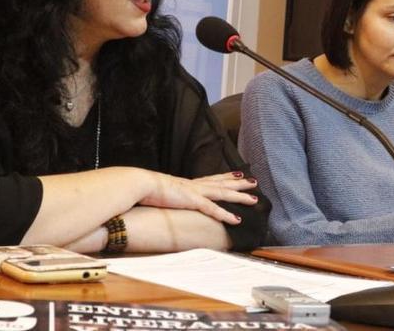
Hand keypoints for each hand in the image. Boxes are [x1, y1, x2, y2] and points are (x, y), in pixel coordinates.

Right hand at [139, 171, 258, 224]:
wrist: (139, 184)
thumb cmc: (145, 188)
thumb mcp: (161, 191)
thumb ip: (168, 195)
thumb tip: (166, 199)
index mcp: (188, 183)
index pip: (212, 178)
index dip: (226, 176)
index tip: (238, 173)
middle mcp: (195, 185)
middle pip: (222, 182)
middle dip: (239, 183)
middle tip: (254, 182)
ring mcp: (195, 192)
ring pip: (224, 193)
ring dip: (240, 196)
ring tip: (254, 199)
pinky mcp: (192, 201)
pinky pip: (213, 209)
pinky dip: (226, 214)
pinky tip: (237, 219)